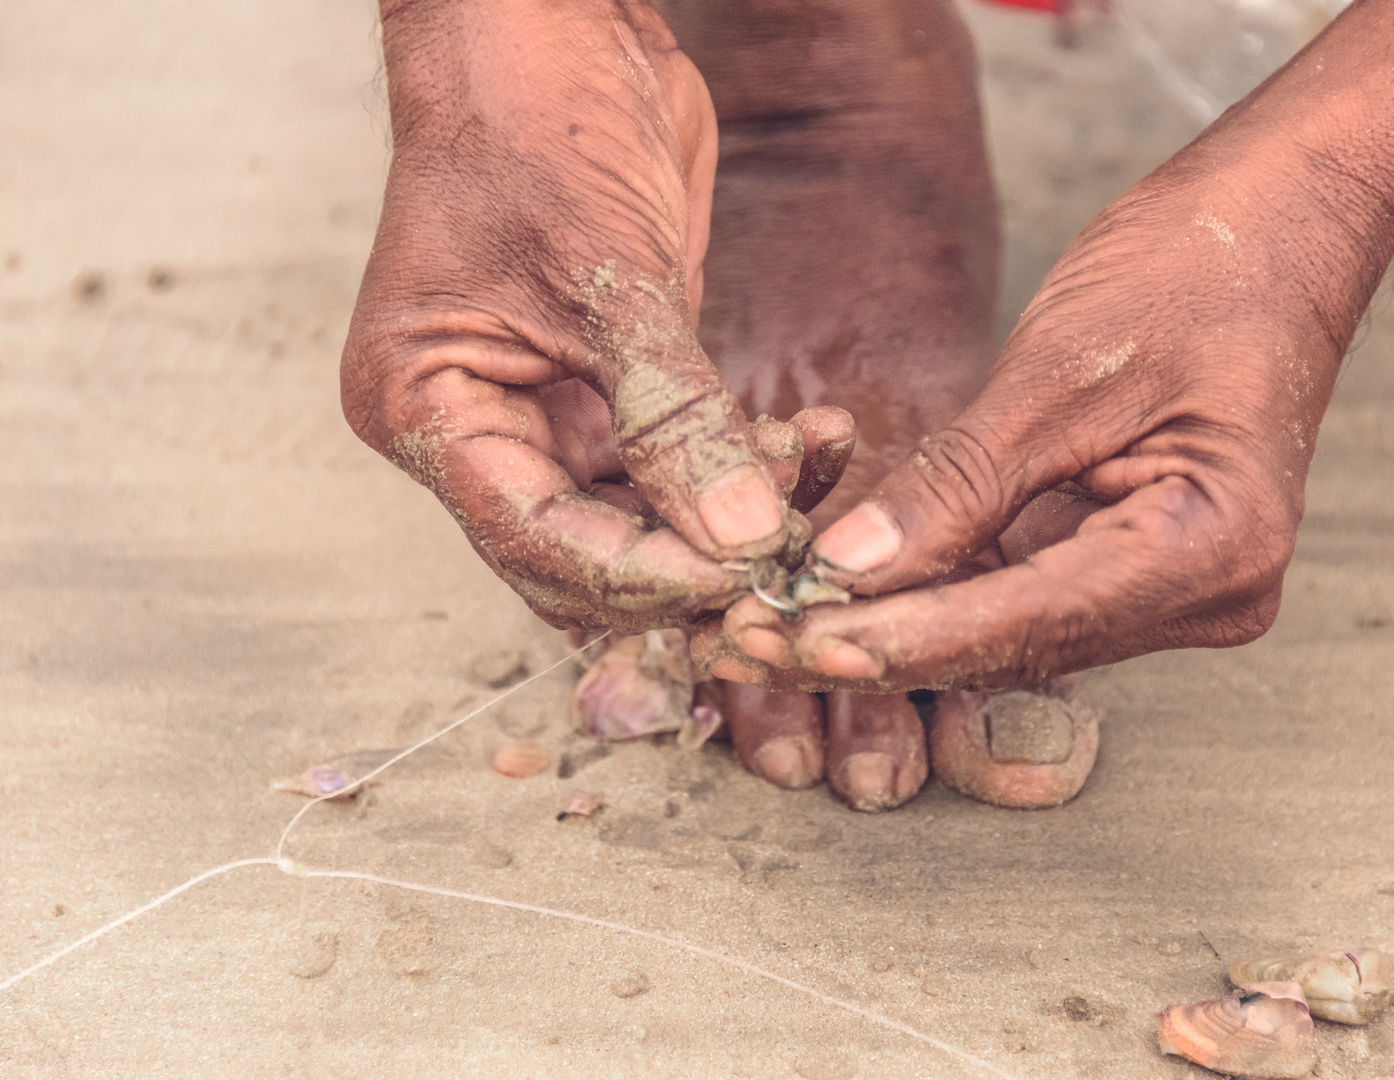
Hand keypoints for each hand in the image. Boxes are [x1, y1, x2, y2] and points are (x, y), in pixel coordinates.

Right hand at [341, 0, 847, 630]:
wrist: (556, 31)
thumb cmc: (532, 123)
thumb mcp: (604, 275)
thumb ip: (672, 416)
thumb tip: (739, 537)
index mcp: (426, 408)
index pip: (537, 540)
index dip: (643, 577)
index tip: (742, 579)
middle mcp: (479, 427)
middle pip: (585, 558)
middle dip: (689, 565)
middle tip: (787, 556)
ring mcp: (547, 412)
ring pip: (643, 524)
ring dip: (732, 519)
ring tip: (813, 470)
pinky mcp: (614, 390)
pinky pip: (680, 468)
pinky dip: (746, 469)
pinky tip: (811, 443)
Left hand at [700, 165, 1342, 687]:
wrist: (1277, 227)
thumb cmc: (1193, 271)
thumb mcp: (1058, 371)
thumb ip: (958, 483)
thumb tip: (845, 569)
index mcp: (1213, 548)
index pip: (1032, 620)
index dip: (905, 638)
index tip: (793, 641)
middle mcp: (1206, 595)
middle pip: (1012, 645)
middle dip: (877, 643)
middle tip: (746, 644)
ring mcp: (1172, 589)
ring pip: (1005, 632)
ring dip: (890, 628)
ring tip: (763, 627)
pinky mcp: (1130, 565)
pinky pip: (1017, 595)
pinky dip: (930, 594)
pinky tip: (836, 595)